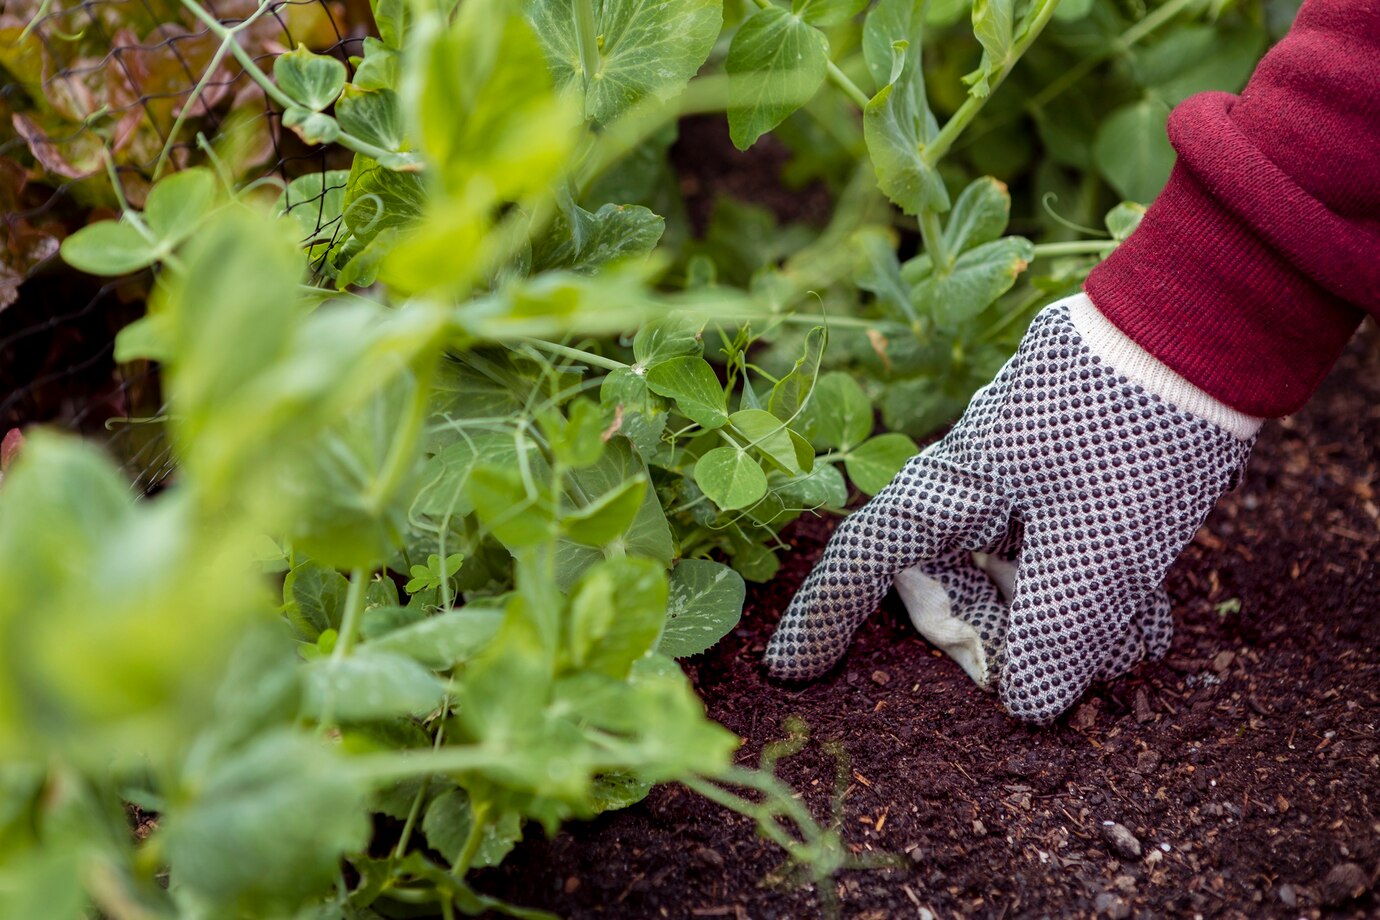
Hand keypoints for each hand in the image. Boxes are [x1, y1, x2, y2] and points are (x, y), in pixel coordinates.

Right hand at [764, 294, 1258, 722]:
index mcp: (951, 486)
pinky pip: (1067, 541)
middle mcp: (976, 477)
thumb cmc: (1134, 427)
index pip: (865, 558)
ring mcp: (1028, 467)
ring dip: (1066, 617)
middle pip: (957, 579)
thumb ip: (1059, 631)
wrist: (1210, 318)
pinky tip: (1146, 620)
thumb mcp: (1100, 544)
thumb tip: (1031, 702)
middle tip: (1065, 677)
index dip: (825, 616)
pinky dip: (1097, 585)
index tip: (791, 671)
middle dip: (1007, 636)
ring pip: (1020, 566)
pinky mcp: (1079, 460)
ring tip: (1131, 648)